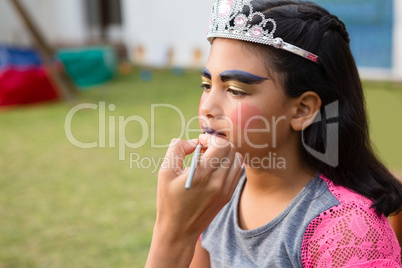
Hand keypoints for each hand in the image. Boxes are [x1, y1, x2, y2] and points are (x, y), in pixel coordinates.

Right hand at [145, 134, 242, 267]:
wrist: (178, 231)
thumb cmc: (169, 200)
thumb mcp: (165, 172)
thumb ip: (177, 149)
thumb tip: (193, 141)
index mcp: (203, 175)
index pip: (221, 145)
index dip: (209, 137)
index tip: (198, 141)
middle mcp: (219, 182)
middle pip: (231, 149)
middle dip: (217, 143)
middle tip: (203, 148)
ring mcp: (226, 190)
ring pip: (237, 159)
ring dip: (225, 153)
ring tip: (209, 158)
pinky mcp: (228, 195)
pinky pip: (237, 171)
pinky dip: (228, 164)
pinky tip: (214, 168)